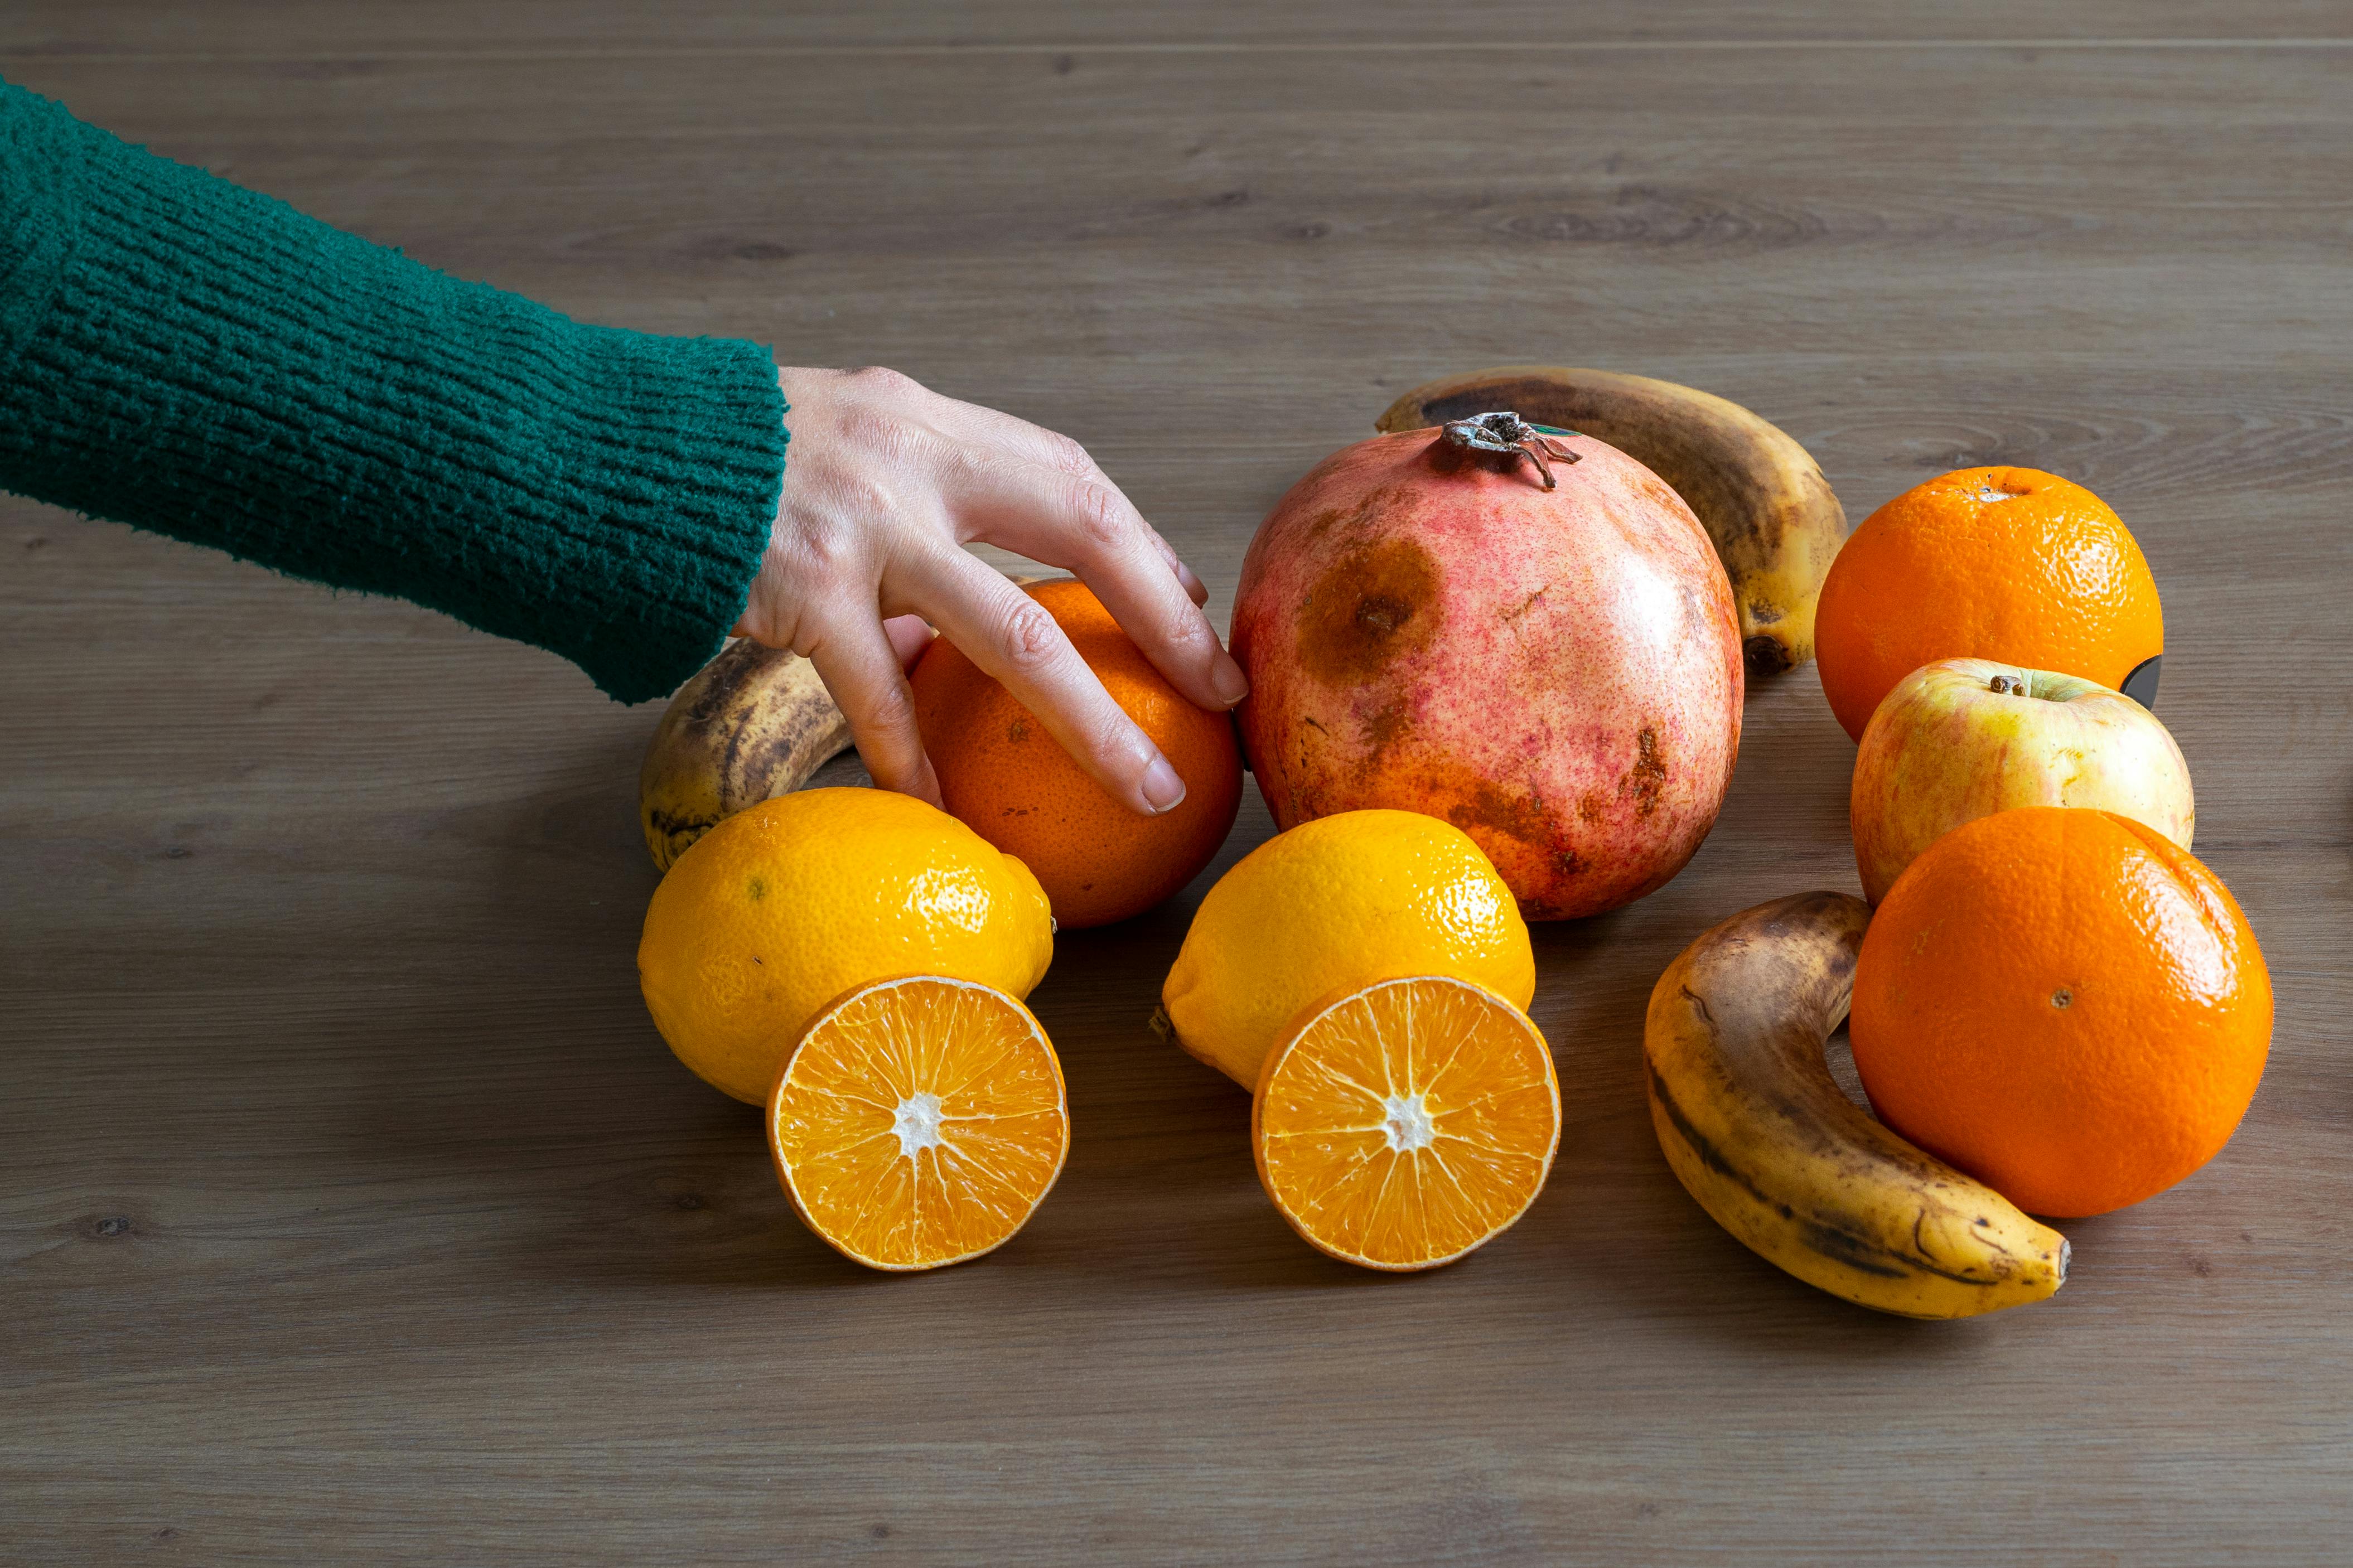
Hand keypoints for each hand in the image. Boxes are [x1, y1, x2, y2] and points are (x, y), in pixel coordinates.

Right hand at [734, 367, 1248, 814]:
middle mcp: (912, 460)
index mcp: (928, 421)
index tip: (1189, 609)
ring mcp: (861, 526)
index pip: (1070, 477)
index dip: (1142, 546)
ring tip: (1144, 787)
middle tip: (1219, 692)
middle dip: (1164, 617)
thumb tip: (959, 614)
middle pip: (1082, 531)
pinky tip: (946, 812)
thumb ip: (908, 509)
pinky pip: (879, 698)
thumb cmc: (717, 465)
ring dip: (1090, 721)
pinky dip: (915, 759)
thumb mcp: (834, 446)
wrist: (594, 448)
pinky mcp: (801, 592)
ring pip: (1014, 635)